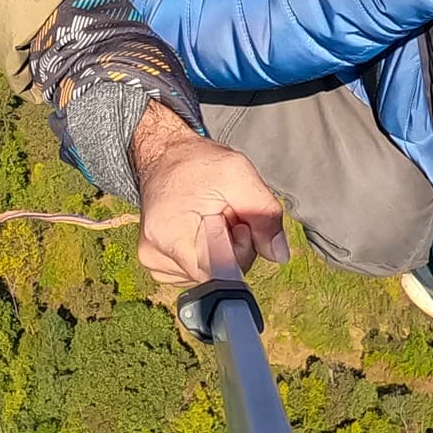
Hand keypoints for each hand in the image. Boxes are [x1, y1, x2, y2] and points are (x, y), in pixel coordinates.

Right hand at [131, 112, 285, 292]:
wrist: (165, 156)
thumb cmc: (198, 163)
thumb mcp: (239, 174)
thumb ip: (265, 215)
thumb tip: (278, 255)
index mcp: (172, 237)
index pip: (223, 273)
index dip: (239, 248)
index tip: (233, 220)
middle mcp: (155, 257)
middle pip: (218, 276)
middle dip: (232, 246)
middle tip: (224, 212)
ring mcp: (155, 264)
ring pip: (210, 275)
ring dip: (220, 249)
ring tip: (208, 216)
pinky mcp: (159, 266)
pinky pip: (198, 272)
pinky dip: (207, 252)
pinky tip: (199, 227)